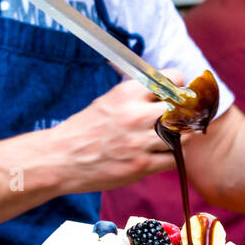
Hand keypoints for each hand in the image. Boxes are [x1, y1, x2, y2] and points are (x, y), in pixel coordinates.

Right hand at [43, 71, 185, 192]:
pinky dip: (173, 156)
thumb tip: (166, 93)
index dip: (179, 87)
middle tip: (179, 119)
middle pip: (184, 108)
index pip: (173, 79)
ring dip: (182, 137)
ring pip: (185, 136)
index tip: (176, 95)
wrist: (59, 158)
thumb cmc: (83, 130)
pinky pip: (175, 159)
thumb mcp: (108, 102)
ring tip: (171, 138)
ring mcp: (140, 141)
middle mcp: (136, 114)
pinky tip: (162, 154)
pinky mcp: (141, 165)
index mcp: (127, 92)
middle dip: (185, 113)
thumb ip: (136, 96)